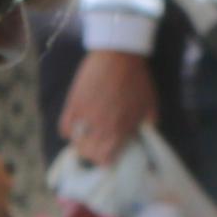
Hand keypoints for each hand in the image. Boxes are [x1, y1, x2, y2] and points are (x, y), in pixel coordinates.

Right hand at [59, 48, 158, 166]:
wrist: (119, 55)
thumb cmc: (138, 80)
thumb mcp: (150, 105)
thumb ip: (147, 127)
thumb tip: (142, 142)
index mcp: (120, 130)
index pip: (106, 159)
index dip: (107, 161)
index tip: (110, 157)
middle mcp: (101, 126)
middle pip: (89, 154)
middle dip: (94, 154)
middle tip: (97, 149)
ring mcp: (85, 116)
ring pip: (76, 143)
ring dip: (81, 144)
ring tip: (86, 139)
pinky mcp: (74, 104)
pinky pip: (65, 127)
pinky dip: (69, 131)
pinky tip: (75, 127)